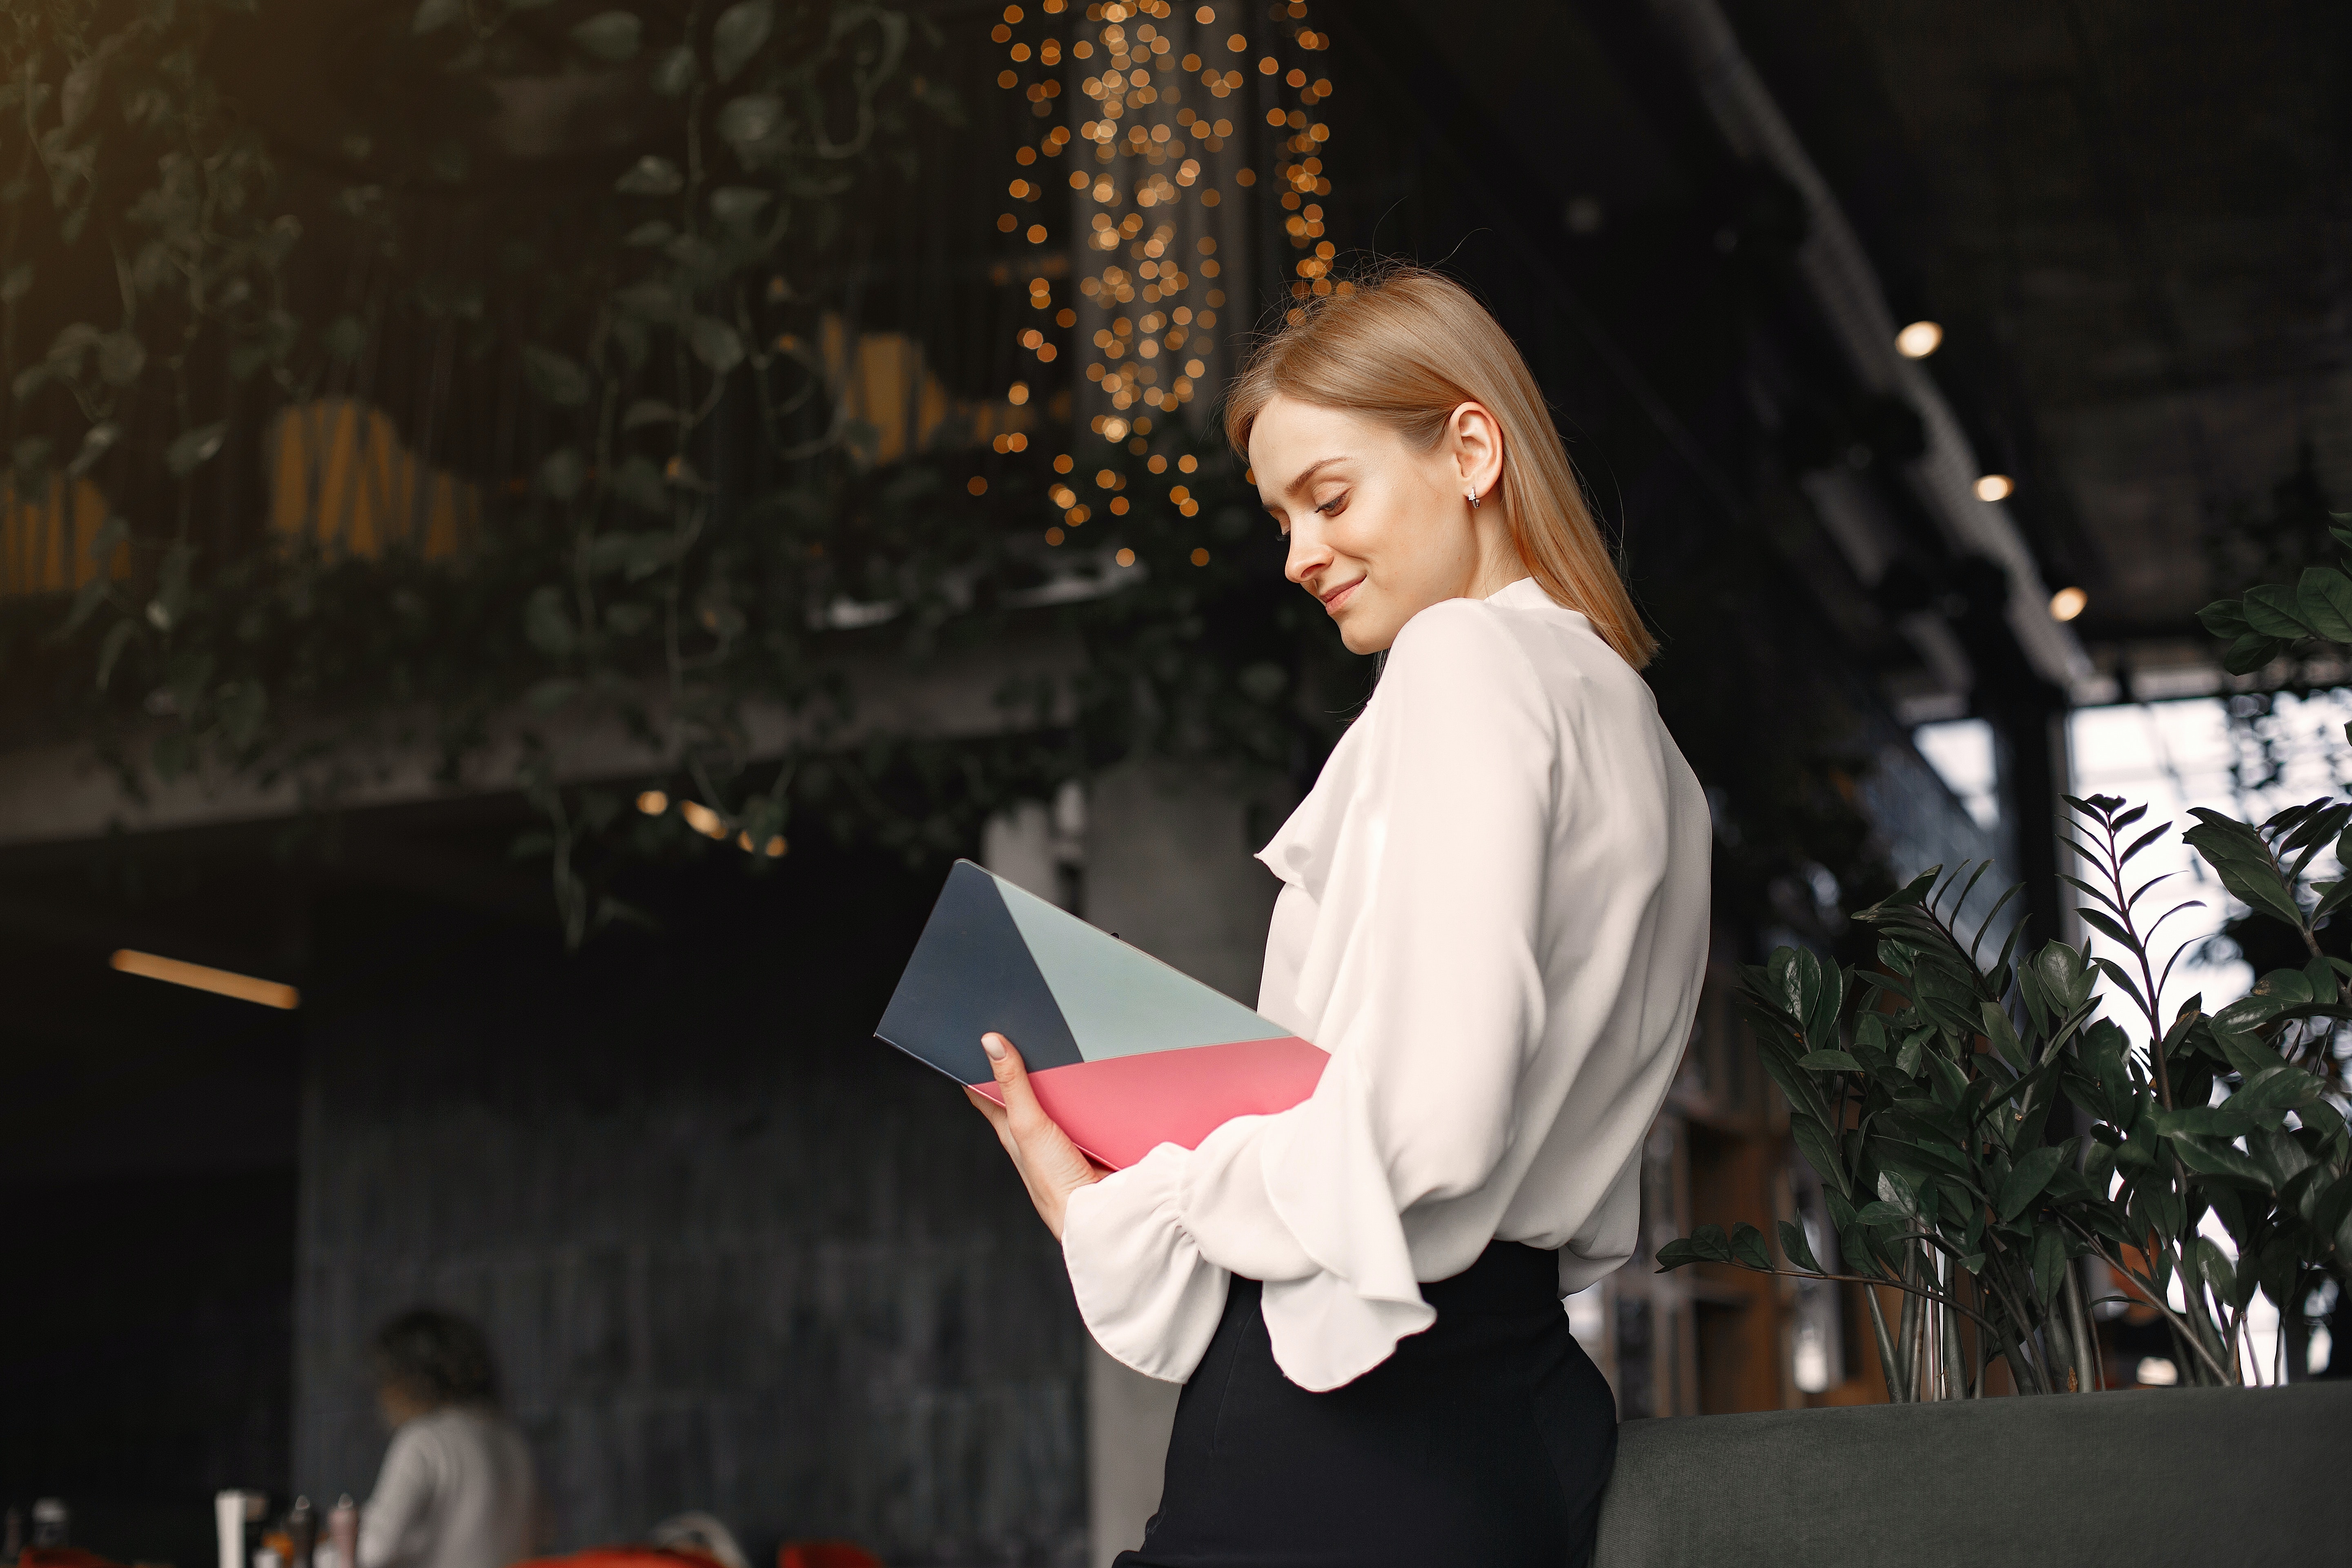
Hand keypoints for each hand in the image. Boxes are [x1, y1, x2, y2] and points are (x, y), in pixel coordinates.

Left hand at [965, 1031, 1102, 1238]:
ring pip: (1060, 1097)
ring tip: (1071, 1048)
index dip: (980, 1069)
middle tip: (1031, 1032)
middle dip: (1029, 1065)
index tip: (978, 1041)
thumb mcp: (1027, 1125)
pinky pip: (1091, 1108)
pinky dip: (1094, 1095)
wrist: (1099, 1212)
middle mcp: (1035, 1130)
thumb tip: (991, 1043)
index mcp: (1011, 1128)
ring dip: (1066, 1079)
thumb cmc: (1054, 1181)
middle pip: (1027, 1090)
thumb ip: (1013, 1085)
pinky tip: (1102, 1081)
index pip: (987, 1093)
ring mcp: (1065, 1134)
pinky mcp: (1092, 1136)